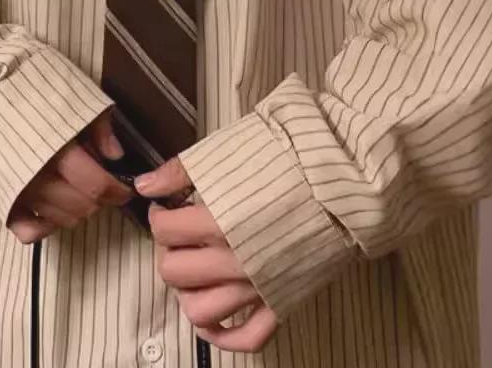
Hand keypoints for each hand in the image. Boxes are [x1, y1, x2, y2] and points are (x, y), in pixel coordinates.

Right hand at [7, 108, 134, 243]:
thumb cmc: (28, 94)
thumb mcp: (71, 98)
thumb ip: (97, 126)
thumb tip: (116, 155)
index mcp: (57, 152)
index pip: (97, 186)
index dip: (118, 191)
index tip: (126, 187)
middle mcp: (38, 178)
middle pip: (82, 207)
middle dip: (99, 199)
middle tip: (102, 184)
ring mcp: (19, 193)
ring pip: (61, 220)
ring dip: (77, 210)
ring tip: (78, 190)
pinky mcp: (3, 200)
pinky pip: (27, 231)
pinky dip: (44, 227)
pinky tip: (53, 211)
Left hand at [135, 158, 277, 353]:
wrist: (345, 182)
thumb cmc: (291, 160)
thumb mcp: (228, 152)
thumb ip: (181, 171)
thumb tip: (146, 185)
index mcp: (219, 222)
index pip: (164, 231)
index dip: (158, 216)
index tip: (166, 207)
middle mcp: (235, 261)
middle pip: (173, 273)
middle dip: (168, 252)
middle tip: (179, 235)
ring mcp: (259, 287)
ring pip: (200, 313)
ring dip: (189, 293)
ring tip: (195, 270)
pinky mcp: (282, 302)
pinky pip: (246, 338)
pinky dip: (222, 334)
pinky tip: (212, 316)